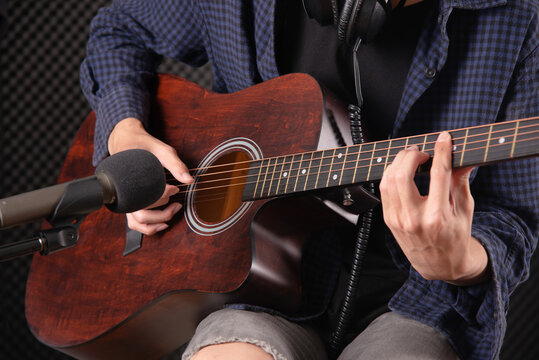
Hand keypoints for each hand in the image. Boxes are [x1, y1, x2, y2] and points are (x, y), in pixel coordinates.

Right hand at [108, 117, 193, 234]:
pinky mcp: (130, 204)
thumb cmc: (143, 146)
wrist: (126, 142)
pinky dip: (149, 228)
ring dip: (158, 221)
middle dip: (163, 209)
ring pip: (138, 222)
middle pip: (141, 213)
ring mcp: (126, 200)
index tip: (174, 187)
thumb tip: (189, 180)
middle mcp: (124, 193)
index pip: (143, 198)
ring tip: (174, 209)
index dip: (162, 195)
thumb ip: (175, 164)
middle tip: (175, 193)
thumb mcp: (162, 150)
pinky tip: (164, 223)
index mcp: (128, 179)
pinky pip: (135, 224)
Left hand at [379, 131, 489, 284]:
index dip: (440, 152)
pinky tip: (401, 170)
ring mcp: (398, 220)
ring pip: (388, 181)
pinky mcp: (388, 220)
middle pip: (403, 176)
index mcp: (438, 217)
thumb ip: (460, 181)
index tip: (443, 139)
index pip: (438, 175)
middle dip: (411, 155)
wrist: (439, 265)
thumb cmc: (455, 236)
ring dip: (398, 162)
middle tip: (421, 151)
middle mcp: (414, 219)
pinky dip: (391, 175)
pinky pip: (384, 190)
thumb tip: (461, 157)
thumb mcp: (465, 209)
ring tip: (411, 157)